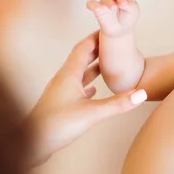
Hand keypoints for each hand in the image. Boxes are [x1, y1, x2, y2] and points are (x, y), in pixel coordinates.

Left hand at [27, 30, 146, 166]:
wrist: (32, 144)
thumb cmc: (56, 126)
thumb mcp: (92, 114)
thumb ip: (118, 103)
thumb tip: (142, 93)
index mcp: (69, 75)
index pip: (84, 48)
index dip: (97, 37)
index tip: (110, 29)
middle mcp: (64, 79)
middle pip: (82, 57)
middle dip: (98, 49)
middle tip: (113, 42)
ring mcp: (61, 91)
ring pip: (80, 72)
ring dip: (94, 66)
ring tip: (109, 62)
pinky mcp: (61, 103)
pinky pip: (77, 87)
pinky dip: (88, 83)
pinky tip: (94, 89)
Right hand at [87, 0, 139, 36]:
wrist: (120, 30)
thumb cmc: (128, 18)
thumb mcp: (134, 12)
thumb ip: (130, 5)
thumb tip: (121, 2)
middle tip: (123, 4)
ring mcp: (106, 2)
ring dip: (108, 0)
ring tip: (112, 8)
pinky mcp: (97, 9)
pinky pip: (91, 4)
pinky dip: (92, 5)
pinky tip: (95, 7)